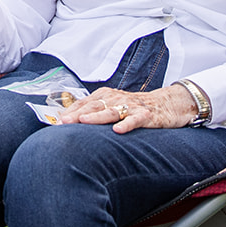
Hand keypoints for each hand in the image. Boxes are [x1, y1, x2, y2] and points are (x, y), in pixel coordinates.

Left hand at [57, 84, 198, 133]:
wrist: (169, 104)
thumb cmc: (137, 107)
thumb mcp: (114, 107)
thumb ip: (94, 112)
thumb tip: (69, 122)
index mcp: (106, 96)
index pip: (84, 103)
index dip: (69, 112)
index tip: (55, 122)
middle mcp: (117, 99)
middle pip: (94, 106)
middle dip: (77, 114)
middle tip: (62, 123)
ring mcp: (132, 106)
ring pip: (111, 111)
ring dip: (96, 117)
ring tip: (83, 121)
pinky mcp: (147, 115)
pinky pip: (136, 119)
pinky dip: (127, 124)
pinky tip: (118, 130)